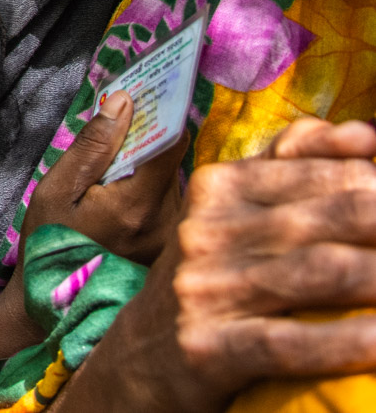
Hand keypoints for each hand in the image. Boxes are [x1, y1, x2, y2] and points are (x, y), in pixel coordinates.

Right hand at [21, 92, 186, 265]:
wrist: (56, 305)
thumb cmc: (49, 244)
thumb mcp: (56, 191)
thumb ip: (92, 147)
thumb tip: (124, 101)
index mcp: (138, 205)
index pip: (172, 142)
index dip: (166, 109)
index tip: (157, 85)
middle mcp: (168, 222)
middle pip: (175, 159)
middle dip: (152, 136)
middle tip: (126, 121)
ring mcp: (174, 236)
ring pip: (175, 179)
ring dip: (152, 162)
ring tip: (118, 162)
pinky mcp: (173, 245)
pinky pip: (171, 200)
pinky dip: (152, 186)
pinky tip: (124, 193)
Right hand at [91, 118, 375, 412]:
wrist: (139, 357)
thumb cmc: (207, 277)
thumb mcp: (230, 212)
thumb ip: (290, 165)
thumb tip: (366, 134)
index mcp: (218, 186)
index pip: (317, 166)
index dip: (374, 176)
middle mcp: (208, 229)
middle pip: (328, 215)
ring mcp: (205, 288)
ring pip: (320, 270)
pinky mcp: (207, 348)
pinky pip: (290, 343)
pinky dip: (348, 342)